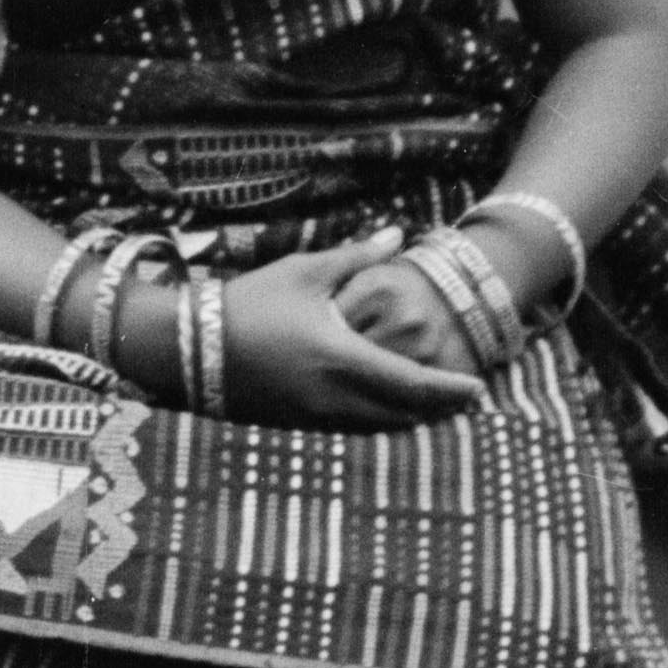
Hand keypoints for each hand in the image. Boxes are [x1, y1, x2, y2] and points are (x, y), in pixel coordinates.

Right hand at [221, 239, 479, 431]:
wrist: (189, 347)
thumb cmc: (250, 302)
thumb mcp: (305, 273)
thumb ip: (358, 256)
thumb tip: (399, 236)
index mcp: (342, 359)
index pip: (413, 385)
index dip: (450, 392)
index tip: (478, 390)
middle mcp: (333, 398)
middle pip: (403, 416)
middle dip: (438, 411)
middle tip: (466, 400)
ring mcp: (314, 418)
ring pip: (378, 429)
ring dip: (409, 420)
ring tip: (435, 407)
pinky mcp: (297, 425)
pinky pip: (351, 431)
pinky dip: (378, 423)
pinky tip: (387, 410)